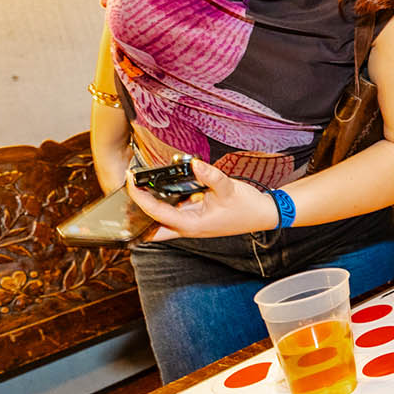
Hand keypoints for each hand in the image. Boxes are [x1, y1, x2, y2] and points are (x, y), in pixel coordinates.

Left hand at [125, 157, 278, 240]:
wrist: (265, 215)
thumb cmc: (248, 207)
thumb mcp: (228, 188)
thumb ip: (209, 175)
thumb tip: (194, 164)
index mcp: (191, 225)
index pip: (156, 212)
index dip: (139, 196)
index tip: (130, 180)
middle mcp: (188, 228)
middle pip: (151, 230)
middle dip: (135, 217)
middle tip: (128, 195)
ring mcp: (191, 225)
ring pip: (161, 223)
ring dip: (149, 209)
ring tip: (139, 188)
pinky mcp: (197, 219)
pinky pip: (173, 214)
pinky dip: (164, 203)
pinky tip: (161, 190)